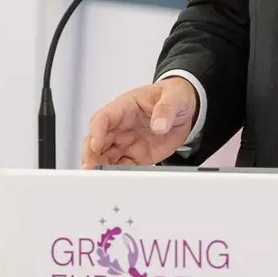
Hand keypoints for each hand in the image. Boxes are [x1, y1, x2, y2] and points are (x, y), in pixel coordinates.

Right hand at [80, 76, 196, 168]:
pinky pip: (124, 167)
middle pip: (97, 141)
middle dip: (91, 155)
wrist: (186, 109)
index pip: (103, 118)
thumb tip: (159, 124)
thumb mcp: (175, 95)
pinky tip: (119, 181)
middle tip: (92, 167)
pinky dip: (119, 175)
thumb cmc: (173, 96)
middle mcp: (121, 127)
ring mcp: (127, 143)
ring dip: (102, 167)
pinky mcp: (137, 156)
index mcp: (125, 107)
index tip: (95, 145)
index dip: (96, 132)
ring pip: (106, 157)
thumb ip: (166, 109)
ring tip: (103, 178)